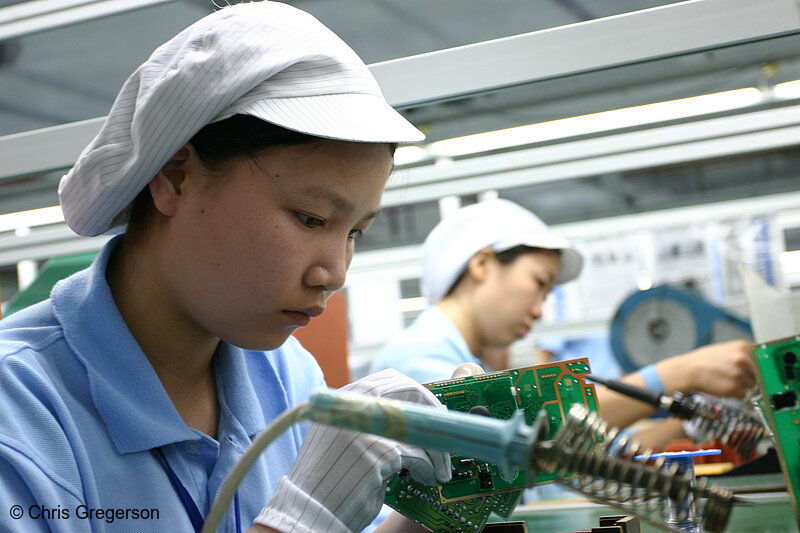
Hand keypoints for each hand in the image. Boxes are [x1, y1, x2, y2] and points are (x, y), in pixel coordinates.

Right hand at [254, 369, 450, 532]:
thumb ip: (369, 419)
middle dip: (435, 415)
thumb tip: (412, 417)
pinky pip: (419, 456)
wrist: (309, 507)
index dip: (419, 395)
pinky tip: (426, 478)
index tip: (432, 414)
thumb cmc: (329, 476)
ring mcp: (368, 427)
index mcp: (346, 398)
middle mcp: (355, 405)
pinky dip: (428, 468)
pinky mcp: (380, 454)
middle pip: (412, 393)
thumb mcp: (342, 435)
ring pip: (421, 428)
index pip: (393, 380)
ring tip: (439, 467)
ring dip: (437, 451)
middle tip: (443, 437)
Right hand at [657, 340, 755, 397]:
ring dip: (742, 388)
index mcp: (743, 346)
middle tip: (734, 379)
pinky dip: (736, 395)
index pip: (762, 361)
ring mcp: (740, 374)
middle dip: (749, 379)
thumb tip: (759, 365)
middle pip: (759, 375)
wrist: (687, 371)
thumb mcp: (725, 349)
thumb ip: (742, 354)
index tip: (756, 373)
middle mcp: (743, 359)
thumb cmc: (703, 361)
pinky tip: (725, 388)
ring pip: (752, 386)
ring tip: (727, 382)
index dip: (758, 368)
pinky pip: (744, 395)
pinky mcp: (735, 388)